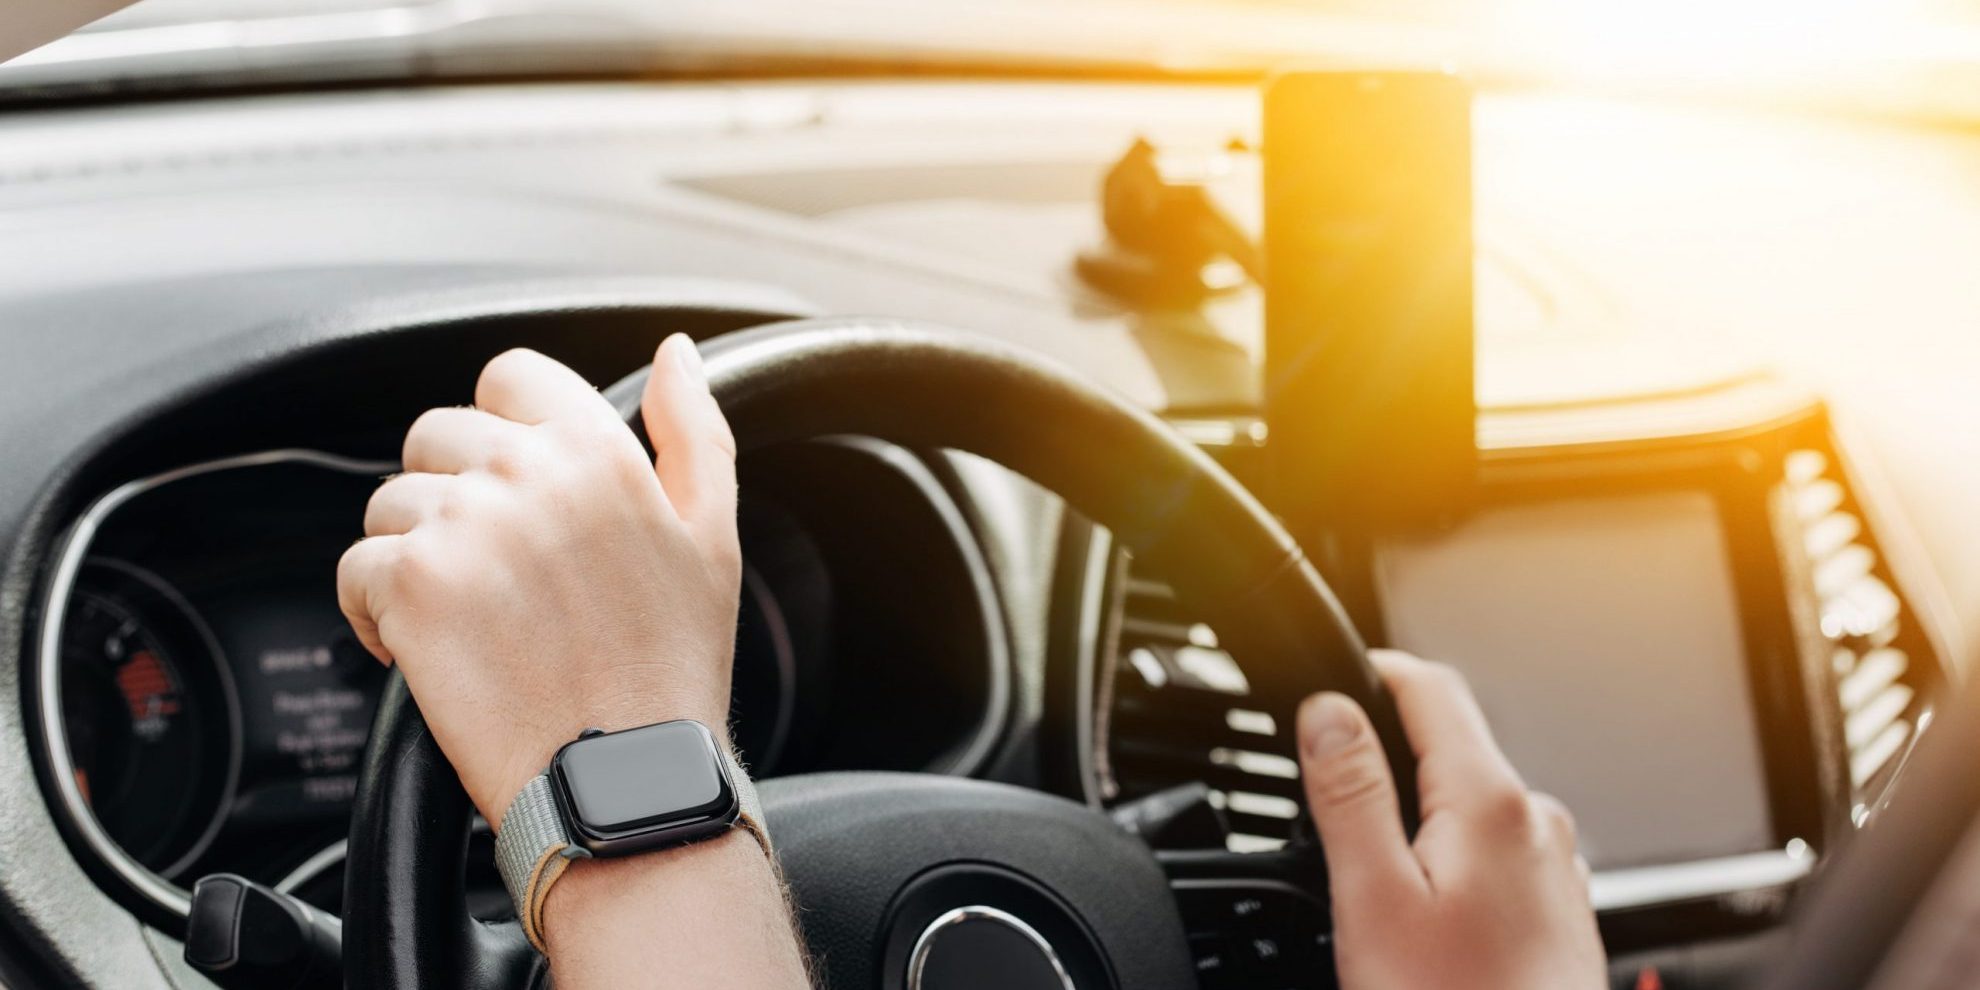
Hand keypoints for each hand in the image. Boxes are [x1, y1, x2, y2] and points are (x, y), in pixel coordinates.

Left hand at [336, 335, 740, 824]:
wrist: (623, 778)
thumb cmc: (671, 667)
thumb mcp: (713, 535)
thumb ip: (694, 430)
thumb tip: (675, 353)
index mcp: (598, 449)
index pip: (509, 377)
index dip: (503, 428)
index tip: (517, 488)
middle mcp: (526, 472)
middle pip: (438, 435)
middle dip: (454, 495)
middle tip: (499, 571)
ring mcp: (464, 524)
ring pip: (391, 501)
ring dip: (417, 554)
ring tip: (470, 616)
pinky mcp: (412, 584)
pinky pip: (357, 567)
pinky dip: (379, 609)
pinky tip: (433, 648)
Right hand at [1297, 649, 1606, 989]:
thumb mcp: (1373, 898)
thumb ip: (1350, 794)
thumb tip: (1330, 710)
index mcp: (1493, 805)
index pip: (1432, 688)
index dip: (1374, 670)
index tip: (1331, 681)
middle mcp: (1538, 827)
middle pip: (1452, 747)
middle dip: (1387, 754)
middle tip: (1323, 792)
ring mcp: (1556, 873)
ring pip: (1471, 808)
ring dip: (1417, 815)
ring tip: (1363, 867)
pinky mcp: (1558, 918)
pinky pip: (1494, 859)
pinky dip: (1448, 863)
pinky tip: (1419, 915)